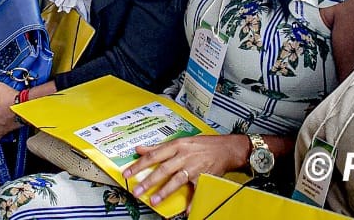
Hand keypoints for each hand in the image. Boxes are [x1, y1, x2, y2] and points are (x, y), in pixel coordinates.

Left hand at [122, 134, 250, 206]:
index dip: (139, 165)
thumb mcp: (179, 141)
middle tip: (136, 191)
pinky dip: (192, 202)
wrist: (226, 148)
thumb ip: (158, 147)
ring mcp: (194, 167)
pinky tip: (185, 210)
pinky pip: (196, 191)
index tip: (127, 173)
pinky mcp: (203, 176)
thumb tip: (140, 149)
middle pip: (162, 169)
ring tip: (154, 200)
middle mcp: (184, 156)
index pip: (153, 156)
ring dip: (164, 191)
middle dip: (148, 181)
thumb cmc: (202, 145)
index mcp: (176, 146)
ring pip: (176, 180)